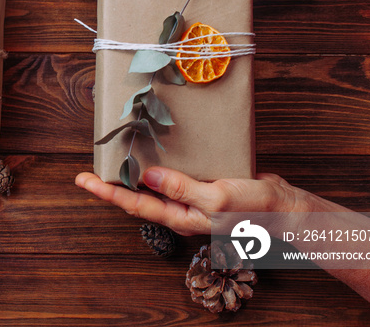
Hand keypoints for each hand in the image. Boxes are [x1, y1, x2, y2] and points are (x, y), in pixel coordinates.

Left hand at [75, 167, 326, 235]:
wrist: (284, 207)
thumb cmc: (255, 209)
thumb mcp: (218, 198)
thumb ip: (182, 189)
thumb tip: (147, 176)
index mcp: (181, 216)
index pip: (136, 204)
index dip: (108, 193)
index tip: (84, 181)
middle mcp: (180, 209)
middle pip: (137, 199)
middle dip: (110, 188)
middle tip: (86, 174)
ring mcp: (189, 199)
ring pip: (152, 188)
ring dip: (129, 177)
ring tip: (110, 163)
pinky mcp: (200, 185)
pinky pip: (171, 177)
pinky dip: (155, 167)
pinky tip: (149, 154)